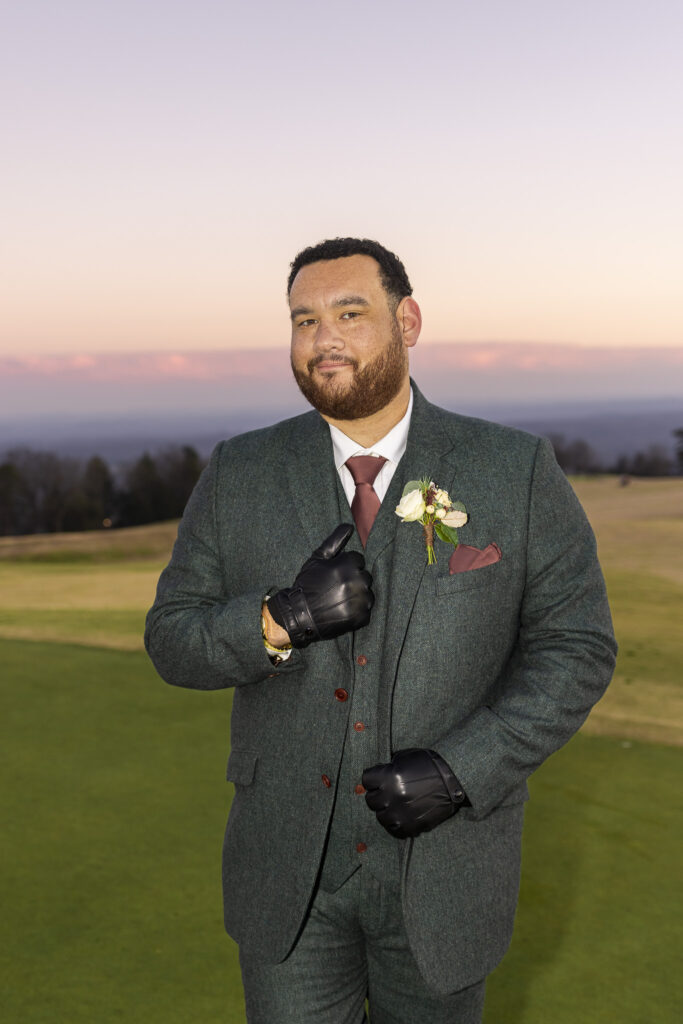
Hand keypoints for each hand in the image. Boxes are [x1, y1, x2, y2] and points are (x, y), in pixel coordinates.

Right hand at [268, 524, 373, 647]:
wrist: (299, 614)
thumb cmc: (307, 584)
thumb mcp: (318, 558)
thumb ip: (335, 540)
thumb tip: (350, 526)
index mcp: (348, 564)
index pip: (358, 560)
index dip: (346, 567)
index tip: (334, 576)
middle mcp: (357, 581)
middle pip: (365, 576)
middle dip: (353, 580)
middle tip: (336, 589)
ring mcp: (360, 600)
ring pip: (368, 593)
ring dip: (357, 596)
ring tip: (339, 600)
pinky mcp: (361, 617)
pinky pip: (366, 610)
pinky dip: (357, 612)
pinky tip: (342, 611)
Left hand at [362, 748, 468, 838]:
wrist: (454, 780)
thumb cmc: (430, 765)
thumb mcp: (406, 757)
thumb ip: (389, 767)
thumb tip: (378, 776)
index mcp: (389, 777)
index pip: (366, 781)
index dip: (373, 779)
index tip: (378, 779)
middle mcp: (392, 796)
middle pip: (370, 800)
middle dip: (378, 794)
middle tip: (388, 791)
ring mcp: (401, 813)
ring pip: (380, 816)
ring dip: (386, 810)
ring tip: (396, 804)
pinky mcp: (411, 826)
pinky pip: (393, 829)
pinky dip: (395, 823)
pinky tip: (401, 814)